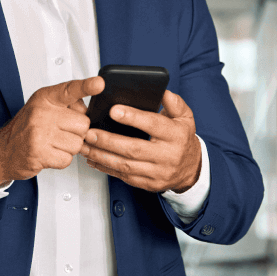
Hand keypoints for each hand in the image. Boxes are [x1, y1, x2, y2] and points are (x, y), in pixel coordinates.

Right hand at [0, 76, 103, 186]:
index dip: (86, 86)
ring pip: (77, 143)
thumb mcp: (43, 107)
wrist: (3, 151)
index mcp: (45, 98)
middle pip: (83, 124)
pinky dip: (61, 160)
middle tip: (60, 133)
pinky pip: (67, 159)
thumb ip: (66, 104)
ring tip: (53, 143)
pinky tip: (49, 153)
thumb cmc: (27, 128)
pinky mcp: (39, 153)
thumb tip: (88, 111)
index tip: (98, 83)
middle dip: (77, 132)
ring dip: (69, 148)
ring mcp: (40, 133)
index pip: (70, 89)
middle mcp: (42, 113)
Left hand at [81, 89, 200, 192]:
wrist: (191, 168)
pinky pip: (124, 177)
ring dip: (102, 156)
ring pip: (126, 166)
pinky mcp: (149, 184)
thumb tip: (162, 91)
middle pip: (134, 149)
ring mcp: (158, 172)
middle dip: (108, 141)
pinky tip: (94, 159)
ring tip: (85, 146)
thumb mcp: (185, 116)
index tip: (114, 110)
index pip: (153, 125)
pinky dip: (106, 168)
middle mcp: (167, 156)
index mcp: (176, 135)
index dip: (132, 117)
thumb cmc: (182, 139)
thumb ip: (173, 102)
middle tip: (90, 132)